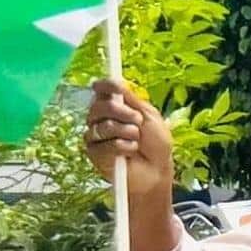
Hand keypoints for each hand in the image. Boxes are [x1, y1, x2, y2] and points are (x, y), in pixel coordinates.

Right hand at [83, 79, 175, 198]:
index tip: (116, 86)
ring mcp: (95, 136)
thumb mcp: (149, 116)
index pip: (102, 91)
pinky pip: (105, 145)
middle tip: (138, 121)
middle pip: (100, 106)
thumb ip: (132, 99)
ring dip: (126, 132)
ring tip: (137, 139)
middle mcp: (100, 119)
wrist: (156, 170)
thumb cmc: (156, 143)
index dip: (106, 86)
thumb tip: (118, 80)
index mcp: (114, 107)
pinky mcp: (94, 153)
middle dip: (122, 112)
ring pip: (103, 126)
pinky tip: (130, 152)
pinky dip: (123, 147)